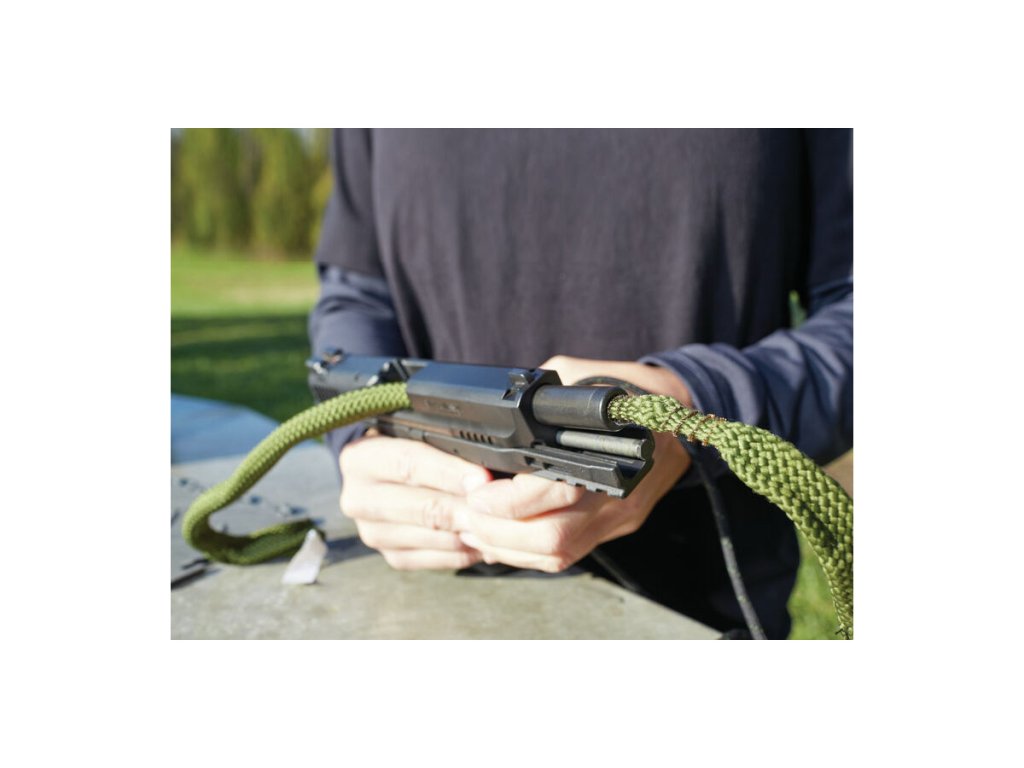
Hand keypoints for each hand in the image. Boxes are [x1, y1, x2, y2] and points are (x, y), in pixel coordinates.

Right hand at [339, 432, 490, 569]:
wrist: (381, 475)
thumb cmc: (405, 446)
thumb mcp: (412, 433)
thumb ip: (440, 444)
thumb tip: (482, 469)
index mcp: (360, 459)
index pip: (409, 465)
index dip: (449, 472)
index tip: (482, 480)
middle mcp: (359, 499)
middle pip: (423, 508)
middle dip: (466, 508)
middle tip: (499, 508)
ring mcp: (373, 533)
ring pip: (433, 538)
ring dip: (471, 533)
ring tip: (500, 524)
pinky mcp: (391, 556)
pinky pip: (436, 559)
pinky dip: (466, 552)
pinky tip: (485, 541)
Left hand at [456, 355, 692, 571]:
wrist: (677, 407)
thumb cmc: (621, 384)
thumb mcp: (576, 373)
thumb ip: (538, 397)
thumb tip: (492, 412)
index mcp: (613, 450)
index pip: (559, 491)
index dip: (510, 501)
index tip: (477, 491)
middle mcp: (620, 493)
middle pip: (555, 537)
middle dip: (499, 533)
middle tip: (466, 516)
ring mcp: (620, 516)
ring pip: (559, 555)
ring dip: (508, 549)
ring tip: (473, 530)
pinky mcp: (617, 526)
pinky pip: (569, 555)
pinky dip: (528, 553)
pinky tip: (500, 539)